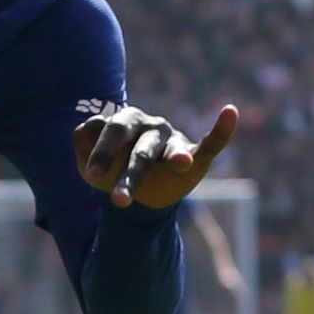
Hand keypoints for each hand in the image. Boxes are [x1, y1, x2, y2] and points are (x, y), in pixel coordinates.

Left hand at [75, 101, 238, 209]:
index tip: (92, 177)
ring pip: (168, 153)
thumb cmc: (111, 167)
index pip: (110, 134)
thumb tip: (85, 128)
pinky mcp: (194, 155)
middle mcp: (148, 126)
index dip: (101, 155)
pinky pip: (212, 142)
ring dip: (173, 160)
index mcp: (122, 123)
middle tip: (119, 200)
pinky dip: (222, 129)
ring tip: (180, 164)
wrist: (137, 188)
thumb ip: (83, 143)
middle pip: (138, 149)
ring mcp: (171, 139)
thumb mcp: (89, 162)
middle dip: (129, 173)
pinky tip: (230, 112)